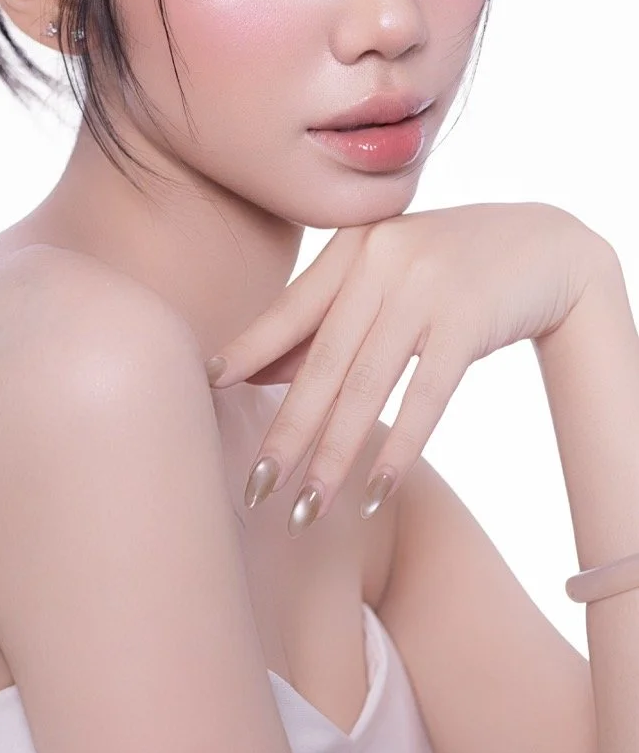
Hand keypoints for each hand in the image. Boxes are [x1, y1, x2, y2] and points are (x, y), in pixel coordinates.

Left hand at [206, 202, 604, 534]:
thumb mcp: (387, 276)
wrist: (544, 243)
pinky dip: (400, 446)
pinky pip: (426, 395)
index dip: (248, 350)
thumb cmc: (451, 266)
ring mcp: (426, 287)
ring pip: (367, 385)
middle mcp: (381, 260)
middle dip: (286, 429)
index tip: (207, 387)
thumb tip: (256, 372)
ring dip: (334, 453)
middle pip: (322, 359)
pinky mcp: (467, 318)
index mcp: (352, 246)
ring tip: (307, 508)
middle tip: (254, 486)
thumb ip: (327, 319)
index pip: (290, 308)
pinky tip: (376, 490)